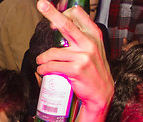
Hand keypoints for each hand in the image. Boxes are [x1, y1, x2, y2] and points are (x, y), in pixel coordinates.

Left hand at [35, 0, 113, 114]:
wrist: (102, 92)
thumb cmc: (93, 70)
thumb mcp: (93, 49)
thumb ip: (80, 37)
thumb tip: (60, 25)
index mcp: (94, 34)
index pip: (78, 14)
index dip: (63, 14)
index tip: (52, 22)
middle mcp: (89, 42)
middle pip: (66, 23)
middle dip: (51, 13)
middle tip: (40, 4)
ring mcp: (83, 56)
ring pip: (53, 52)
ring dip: (42, 58)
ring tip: (40, 62)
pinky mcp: (76, 69)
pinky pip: (53, 66)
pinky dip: (44, 68)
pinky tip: (42, 70)